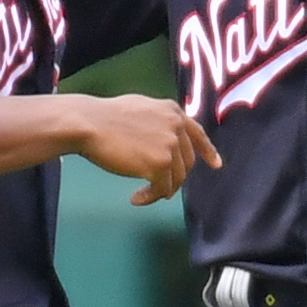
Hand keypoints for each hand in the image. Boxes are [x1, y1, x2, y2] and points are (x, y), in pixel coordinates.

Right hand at [73, 95, 219, 202]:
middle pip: (186, 162)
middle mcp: (176, 126)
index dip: (208, 151)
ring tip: (143, 194)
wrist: (90, 124)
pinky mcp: (160, 163)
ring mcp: (170, 145)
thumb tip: (166, 137)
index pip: (197, 133)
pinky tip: (136, 198)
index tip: (216, 164)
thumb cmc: (105, 117)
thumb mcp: (140, 108)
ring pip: (176, 179)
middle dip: (174, 177)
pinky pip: (162, 189)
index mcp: (172, 111)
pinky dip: (151, 197)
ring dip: (161, 190)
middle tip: (158, 187)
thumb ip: (158, 120)